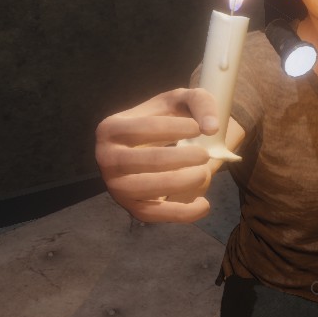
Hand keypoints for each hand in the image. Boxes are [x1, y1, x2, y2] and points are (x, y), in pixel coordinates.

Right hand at [95, 88, 220, 223]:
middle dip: (182, 158)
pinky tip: (204, 204)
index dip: (175, 129)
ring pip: (150, 189)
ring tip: (204, 173)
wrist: (153, 148)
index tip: (199, 129)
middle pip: (147, 160)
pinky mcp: (132, 208)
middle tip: (205, 154)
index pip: (143, 129)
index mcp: (110, 129)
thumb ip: (199, 102)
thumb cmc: (165, 121)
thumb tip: (211, 128)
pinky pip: (155, 215)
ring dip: (183, 182)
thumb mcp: (179, 101)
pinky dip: (182, 213)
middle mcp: (106, 159)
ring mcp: (117, 187)